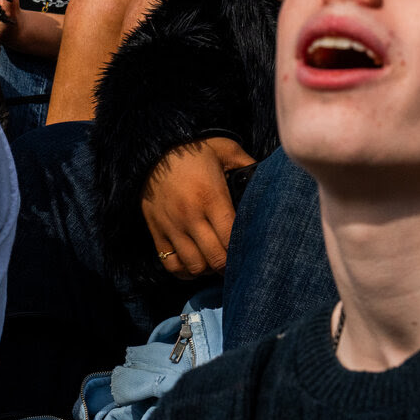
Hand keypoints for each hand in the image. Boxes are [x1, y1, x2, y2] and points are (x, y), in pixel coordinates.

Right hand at [142, 137, 256, 278]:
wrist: (152, 152)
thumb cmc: (192, 152)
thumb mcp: (223, 149)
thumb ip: (246, 162)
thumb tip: (268, 176)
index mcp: (211, 198)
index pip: (231, 239)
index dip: (243, 251)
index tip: (249, 250)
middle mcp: (191, 216)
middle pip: (216, 258)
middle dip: (229, 265)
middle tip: (235, 261)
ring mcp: (173, 226)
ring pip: (195, 266)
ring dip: (208, 269)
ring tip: (215, 261)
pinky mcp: (157, 232)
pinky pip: (171, 264)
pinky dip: (185, 271)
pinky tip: (194, 263)